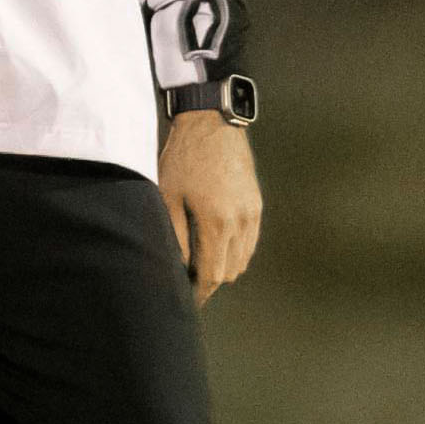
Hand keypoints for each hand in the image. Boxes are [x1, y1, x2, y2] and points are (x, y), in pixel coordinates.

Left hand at [157, 107, 261, 305]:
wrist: (211, 123)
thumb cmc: (183, 158)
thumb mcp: (168, 197)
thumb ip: (176, 237)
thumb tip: (180, 267)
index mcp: (217, 222)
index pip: (213, 275)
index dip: (200, 292)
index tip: (187, 300)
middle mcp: (241, 221)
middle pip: (230, 272)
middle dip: (209, 280)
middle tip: (188, 279)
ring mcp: (253, 212)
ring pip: (242, 259)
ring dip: (223, 266)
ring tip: (200, 260)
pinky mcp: (256, 203)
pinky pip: (249, 241)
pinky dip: (235, 250)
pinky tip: (216, 243)